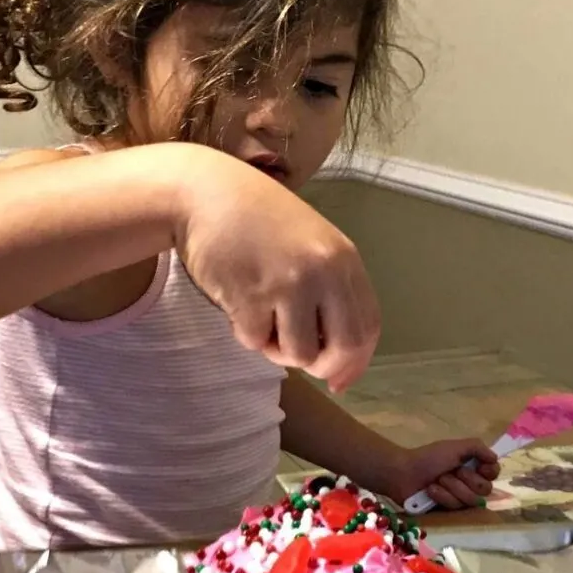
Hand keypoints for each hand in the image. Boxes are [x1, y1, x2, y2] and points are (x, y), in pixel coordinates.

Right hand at [173, 148, 380, 391]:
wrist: (203, 192)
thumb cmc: (255, 221)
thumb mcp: (309, 244)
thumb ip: (328, 293)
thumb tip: (339, 368)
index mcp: (343, 259)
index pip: (369, 326)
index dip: (356, 361)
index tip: (338, 380)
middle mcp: (324, 271)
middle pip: (344, 347)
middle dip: (322, 366)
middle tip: (298, 359)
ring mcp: (289, 283)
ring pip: (299, 354)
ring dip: (277, 350)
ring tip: (261, 319)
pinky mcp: (252, 295)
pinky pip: (256, 342)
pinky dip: (245, 333)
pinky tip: (237, 303)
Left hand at [392, 438, 500, 509]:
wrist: (404, 472)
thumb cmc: (428, 457)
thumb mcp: (454, 447)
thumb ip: (477, 447)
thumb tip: (495, 458)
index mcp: (471, 466)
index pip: (493, 473)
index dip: (489, 471)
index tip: (481, 467)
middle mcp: (468, 482)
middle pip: (485, 489)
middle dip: (467, 479)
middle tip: (451, 471)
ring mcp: (458, 498)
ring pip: (470, 500)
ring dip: (452, 487)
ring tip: (437, 480)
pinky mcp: (447, 511)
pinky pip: (455, 507)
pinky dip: (442, 496)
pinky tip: (431, 490)